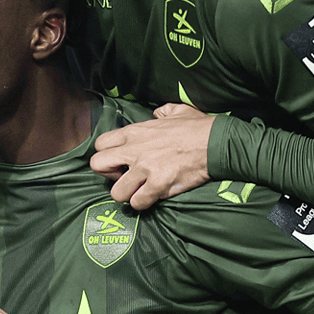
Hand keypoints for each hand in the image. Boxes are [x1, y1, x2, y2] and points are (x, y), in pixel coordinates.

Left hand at [89, 104, 213, 208]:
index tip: (120, 160)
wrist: (216, 142)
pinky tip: (152, 197)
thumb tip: (157, 113)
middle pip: (97, 165)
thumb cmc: (197, 127)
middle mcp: (134, 149)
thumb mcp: (176, 110)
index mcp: (134, 132)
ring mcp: (145, 168)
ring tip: (139, 190)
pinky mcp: (158, 184)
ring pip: (115, 192)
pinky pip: (137, 203)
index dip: (106, 154)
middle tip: (124, 177)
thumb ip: (161, 112)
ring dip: (126, 194)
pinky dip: (143, 204)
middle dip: (107, 175)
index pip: (100, 144)